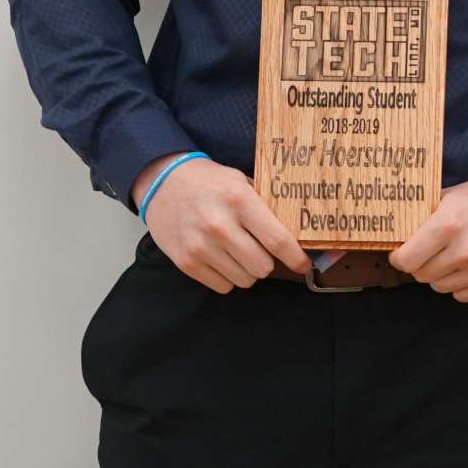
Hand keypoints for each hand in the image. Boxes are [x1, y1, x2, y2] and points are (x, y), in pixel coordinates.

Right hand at [134, 154, 308, 293]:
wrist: (163, 183)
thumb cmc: (209, 182)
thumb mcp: (241, 181)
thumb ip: (265, 205)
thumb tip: (296, 231)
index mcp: (240, 201)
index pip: (277, 240)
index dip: (296, 257)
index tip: (304, 264)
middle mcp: (220, 226)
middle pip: (262, 266)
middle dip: (269, 262)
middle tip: (262, 251)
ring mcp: (200, 247)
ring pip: (244, 280)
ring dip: (248, 270)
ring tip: (240, 252)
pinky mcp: (186, 263)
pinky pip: (222, 286)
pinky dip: (228, 277)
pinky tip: (223, 259)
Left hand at [388, 170, 467, 301]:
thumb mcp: (450, 195)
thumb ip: (422, 216)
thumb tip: (392, 232)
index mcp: (450, 223)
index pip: (406, 259)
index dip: (400, 256)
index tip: (402, 251)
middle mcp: (466, 250)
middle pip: (420, 275)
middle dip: (421, 262)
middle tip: (432, 248)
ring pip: (438, 286)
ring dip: (441, 273)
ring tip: (455, 252)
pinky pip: (460, 295)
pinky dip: (460, 282)